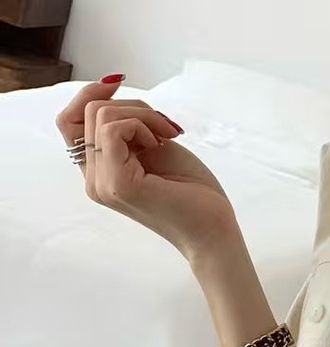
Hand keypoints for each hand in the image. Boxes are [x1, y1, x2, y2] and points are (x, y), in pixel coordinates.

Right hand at [56, 77, 241, 262]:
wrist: (214, 231)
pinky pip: (112, 128)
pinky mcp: (118, 184)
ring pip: (101, 115)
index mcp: (100, 174)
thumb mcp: (152, 145)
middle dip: (132, 105)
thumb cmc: (192, 191)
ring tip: (167, 136)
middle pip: (88, 111)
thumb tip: (107, 86)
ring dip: (142, 114)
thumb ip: (125, 126)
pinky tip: (160, 145)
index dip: (90, 95)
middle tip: (165, 127)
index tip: (119, 85)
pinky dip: (141, 125)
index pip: (68, 121)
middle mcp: (94, 182)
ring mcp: (103, 185)